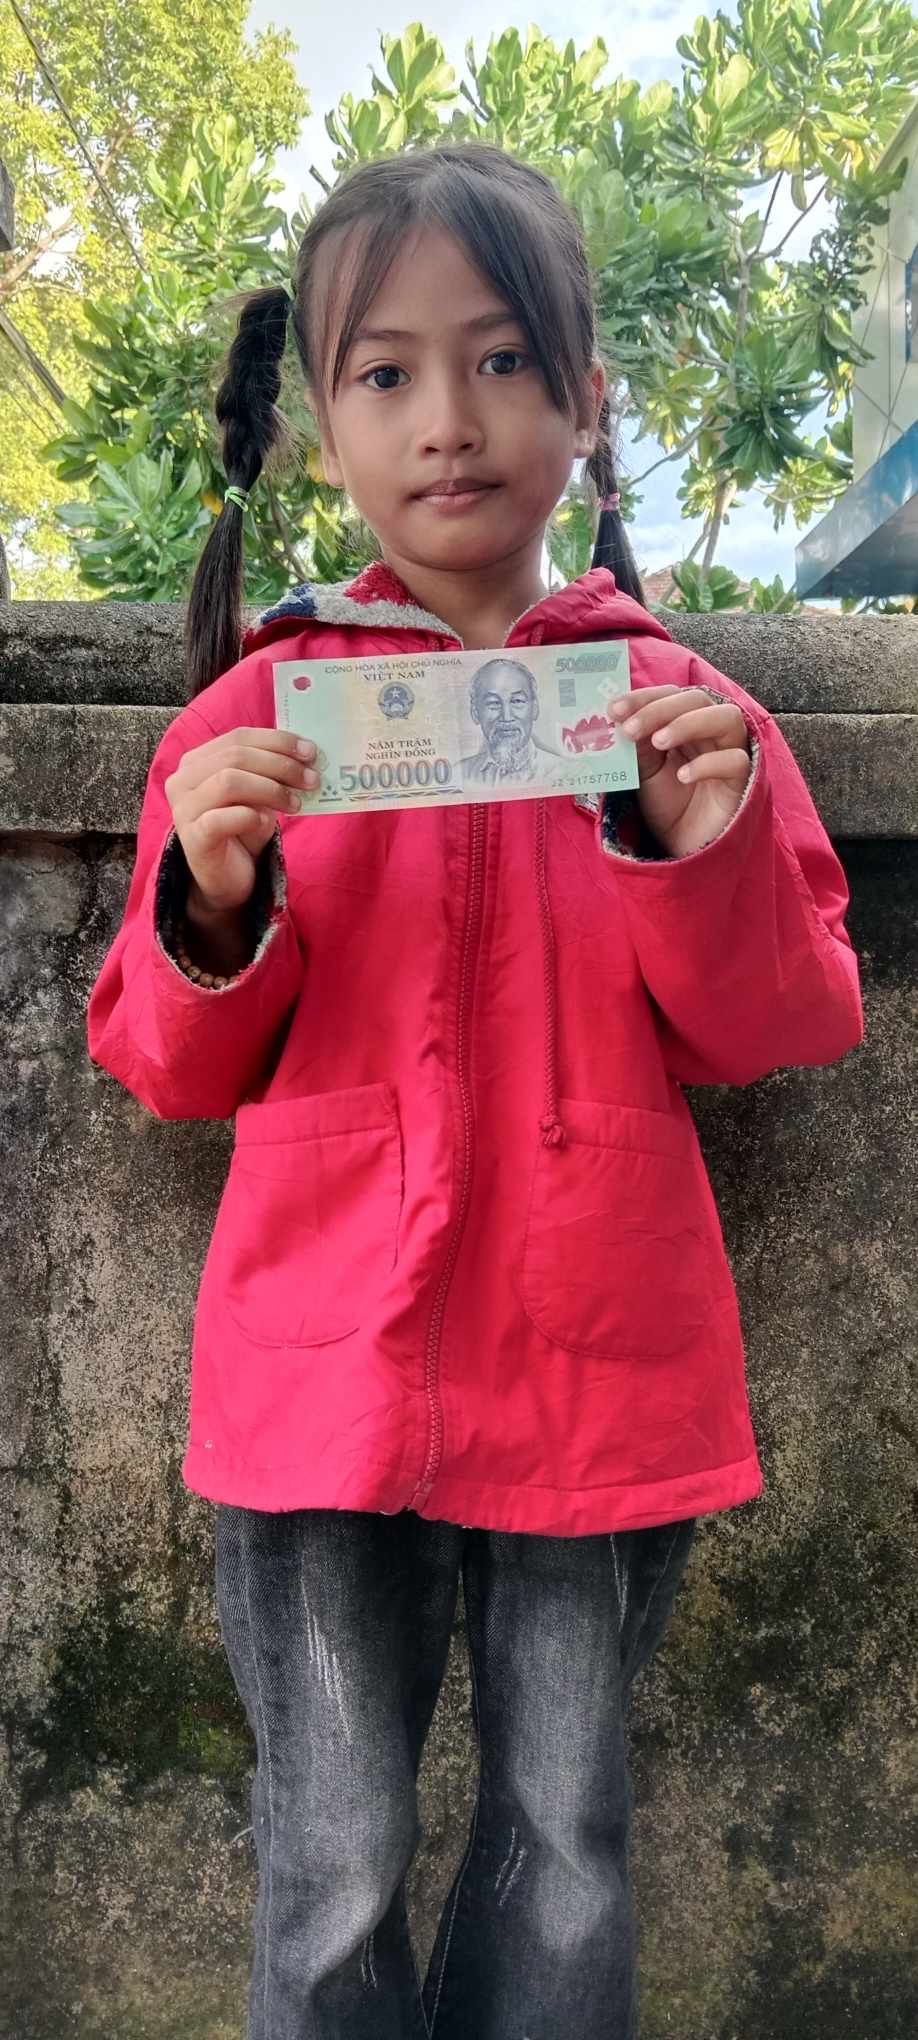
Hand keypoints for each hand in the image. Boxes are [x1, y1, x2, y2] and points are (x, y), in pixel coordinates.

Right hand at [165, 727, 318, 914]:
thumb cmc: (241, 829)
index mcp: (197, 761)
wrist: (226, 877)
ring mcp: (184, 809)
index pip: (238, 737)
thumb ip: (271, 770)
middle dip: (280, 765)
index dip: (277, 741)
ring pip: (229, 781)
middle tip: (311, 779)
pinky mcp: (193, 838)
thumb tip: (306, 754)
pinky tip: (267, 824)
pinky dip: (251, 817)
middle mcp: (183, 780)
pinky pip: (223, 819)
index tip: (310, 751)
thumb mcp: (257, 792)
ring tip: (295, 804)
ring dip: (271, 790)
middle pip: (235, 756)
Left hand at [610, 686, 750, 858]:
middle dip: (660, 709)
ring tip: (657, 742)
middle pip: (697, 700)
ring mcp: (730, 753)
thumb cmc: (667, 804)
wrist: (683, 849)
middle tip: (629, 729)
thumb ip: (637, 744)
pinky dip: (707, 764)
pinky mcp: (743, 781)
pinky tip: (682, 776)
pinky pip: (735, 761)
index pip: (671, 695)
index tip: (613, 710)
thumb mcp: (644, 771)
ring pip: (727, 718)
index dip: (643, 698)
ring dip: (689, 723)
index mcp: (686, 723)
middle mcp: (711, 732)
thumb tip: (620, 718)